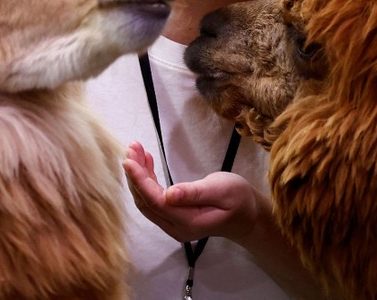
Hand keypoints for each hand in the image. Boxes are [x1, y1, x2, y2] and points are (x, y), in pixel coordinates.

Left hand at [122, 141, 263, 243]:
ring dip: (138, 177)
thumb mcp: (221, 191)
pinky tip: (147, 163)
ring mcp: (173, 225)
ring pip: (147, 201)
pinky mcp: (173, 218)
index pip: (156, 201)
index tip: (129, 160)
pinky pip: (153, 200)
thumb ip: (195, 193)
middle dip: (135, 175)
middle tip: (132, 148)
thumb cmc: (238, 199)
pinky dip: (146, 181)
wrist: (247, 215)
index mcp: (188, 221)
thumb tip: (169, 194)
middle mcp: (176, 227)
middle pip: (146, 202)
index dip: (140, 181)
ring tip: (136, 151)